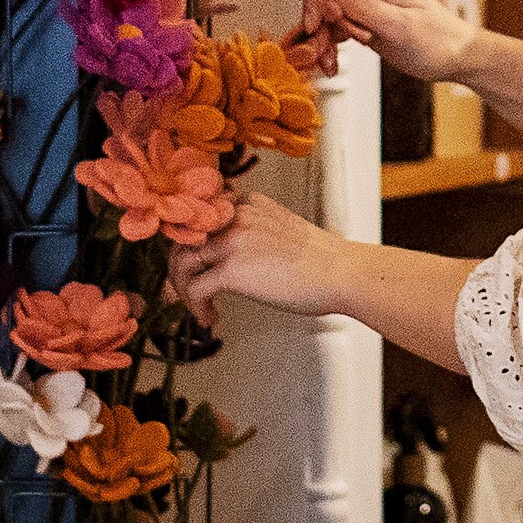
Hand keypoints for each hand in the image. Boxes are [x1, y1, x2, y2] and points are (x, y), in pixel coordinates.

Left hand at [172, 190, 355, 329]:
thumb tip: (237, 255)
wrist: (342, 273)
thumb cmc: (322, 260)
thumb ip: (255, 230)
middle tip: (187, 291)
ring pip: (182, 264)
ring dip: (184, 291)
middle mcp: (235, 217)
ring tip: (200, 308)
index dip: (192, 244)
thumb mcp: (283, 228)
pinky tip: (210, 317)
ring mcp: (232, 241)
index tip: (194, 265)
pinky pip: (195, 289)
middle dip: (181, 270)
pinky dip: (196, 307)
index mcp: (247, 204)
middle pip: (184, 239)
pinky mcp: (232, 270)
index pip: (200, 219)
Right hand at [315, 0, 482, 83]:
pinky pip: (335, 28)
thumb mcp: (401, 26)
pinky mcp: (363, 21)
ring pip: (326, 12)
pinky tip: (331, 62)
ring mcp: (365, 3)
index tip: (317, 22)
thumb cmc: (438, 40)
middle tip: (321, 46)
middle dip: (317, 19)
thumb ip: (365, 5)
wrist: (455, 57)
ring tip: (326, 60)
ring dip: (321, 36)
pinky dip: (329, 44)